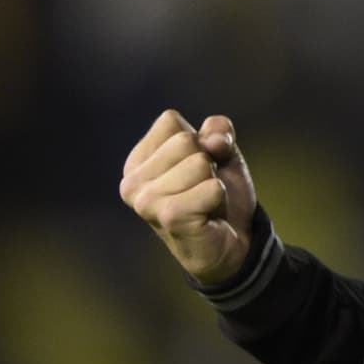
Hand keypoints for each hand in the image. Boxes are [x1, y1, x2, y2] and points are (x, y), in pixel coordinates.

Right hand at [120, 110, 256, 284]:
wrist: (231, 242)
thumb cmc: (216, 193)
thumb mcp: (221, 151)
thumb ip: (218, 131)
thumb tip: (214, 140)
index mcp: (137, 161)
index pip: (169, 121)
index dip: (197, 139)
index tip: (197, 168)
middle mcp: (132, 182)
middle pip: (185, 140)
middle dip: (207, 162)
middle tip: (202, 189)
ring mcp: (146, 202)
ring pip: (200, 163)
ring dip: (213, 182)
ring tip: (205, 203)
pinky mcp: (170, 217)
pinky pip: (212, 187)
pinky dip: (219, 198)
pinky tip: (209, 215)